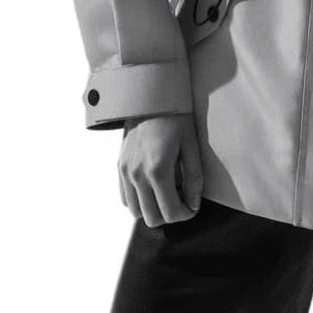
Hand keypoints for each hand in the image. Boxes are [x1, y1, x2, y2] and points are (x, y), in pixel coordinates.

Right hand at [117, 112, 203, 226]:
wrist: (150, 94)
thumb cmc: (175, 116)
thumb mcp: (191, 144)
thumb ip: (194, 178)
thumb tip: (193, 203)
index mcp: (157, 169)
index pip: (170, 212)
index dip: (185, 214)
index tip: (193, 206)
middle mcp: (136, 174)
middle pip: (152, 218)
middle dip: (170, 214)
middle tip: (182, 199)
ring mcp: (124, 171)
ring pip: (136, 212)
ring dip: (153, 209)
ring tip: (167, 191)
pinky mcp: (118, 166)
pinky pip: (125, 198)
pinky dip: (139, 200)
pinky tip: (153, 186)